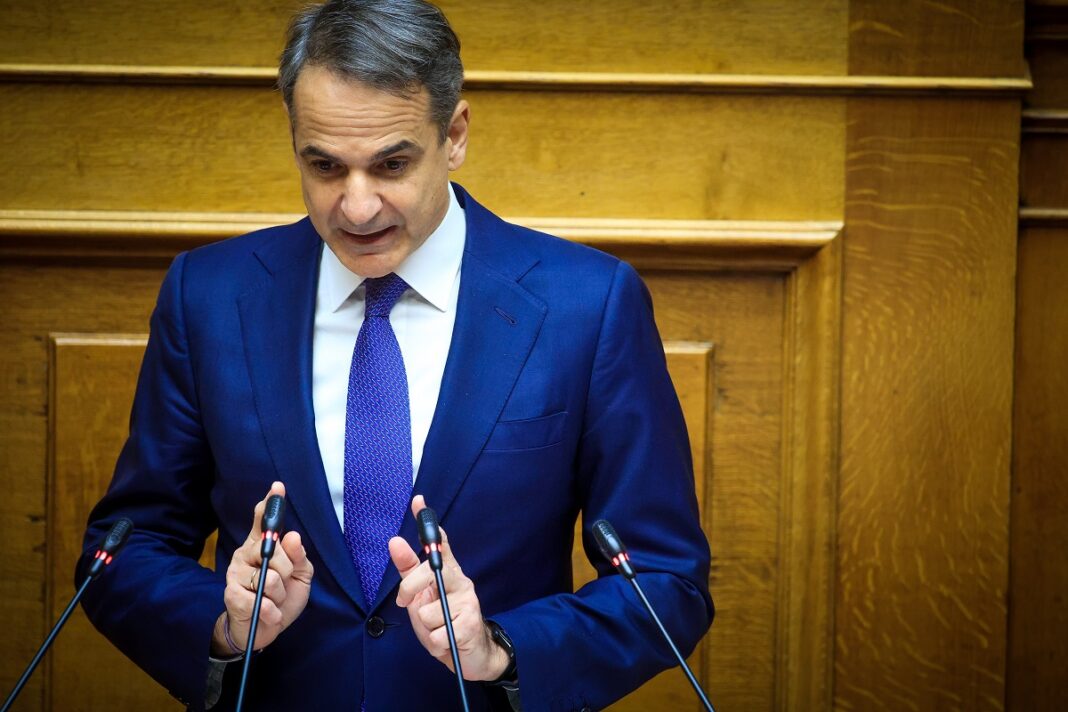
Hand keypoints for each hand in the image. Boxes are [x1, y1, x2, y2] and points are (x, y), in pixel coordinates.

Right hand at [211, 481, 313, 654]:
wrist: (264, 631)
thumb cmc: (282, 599)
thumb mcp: (301, 577)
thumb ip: (298, 557)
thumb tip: (292, 537)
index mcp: (262, 546)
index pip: (263, 520)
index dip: (271, 504)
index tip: (278, 487)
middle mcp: (245, 554)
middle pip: (272, 548)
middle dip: (286, 570)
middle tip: (283, 584)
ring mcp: (235, 573)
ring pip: (268, 576)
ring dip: (279, 594)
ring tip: (274, 600)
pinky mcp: (230, 594)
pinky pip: (260, 598)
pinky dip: (271, 610)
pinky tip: (270, 613)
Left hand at [389, 495, 510, 680]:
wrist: (470, 655)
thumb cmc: (442, 622)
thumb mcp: (419, 597)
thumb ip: (408, 570)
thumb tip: (395, 540)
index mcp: (448, 571)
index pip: (438, 542)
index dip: (427, 522)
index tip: (418, 501)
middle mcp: (461, 580)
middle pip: (427, 572)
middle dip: (410, 591)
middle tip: (408, 604)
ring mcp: (468, 601)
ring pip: (427, 612)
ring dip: (426, 628)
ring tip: (438, 629)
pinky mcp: (471, 623)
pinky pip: (437, 634)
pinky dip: (436, 643)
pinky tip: (446, 640)